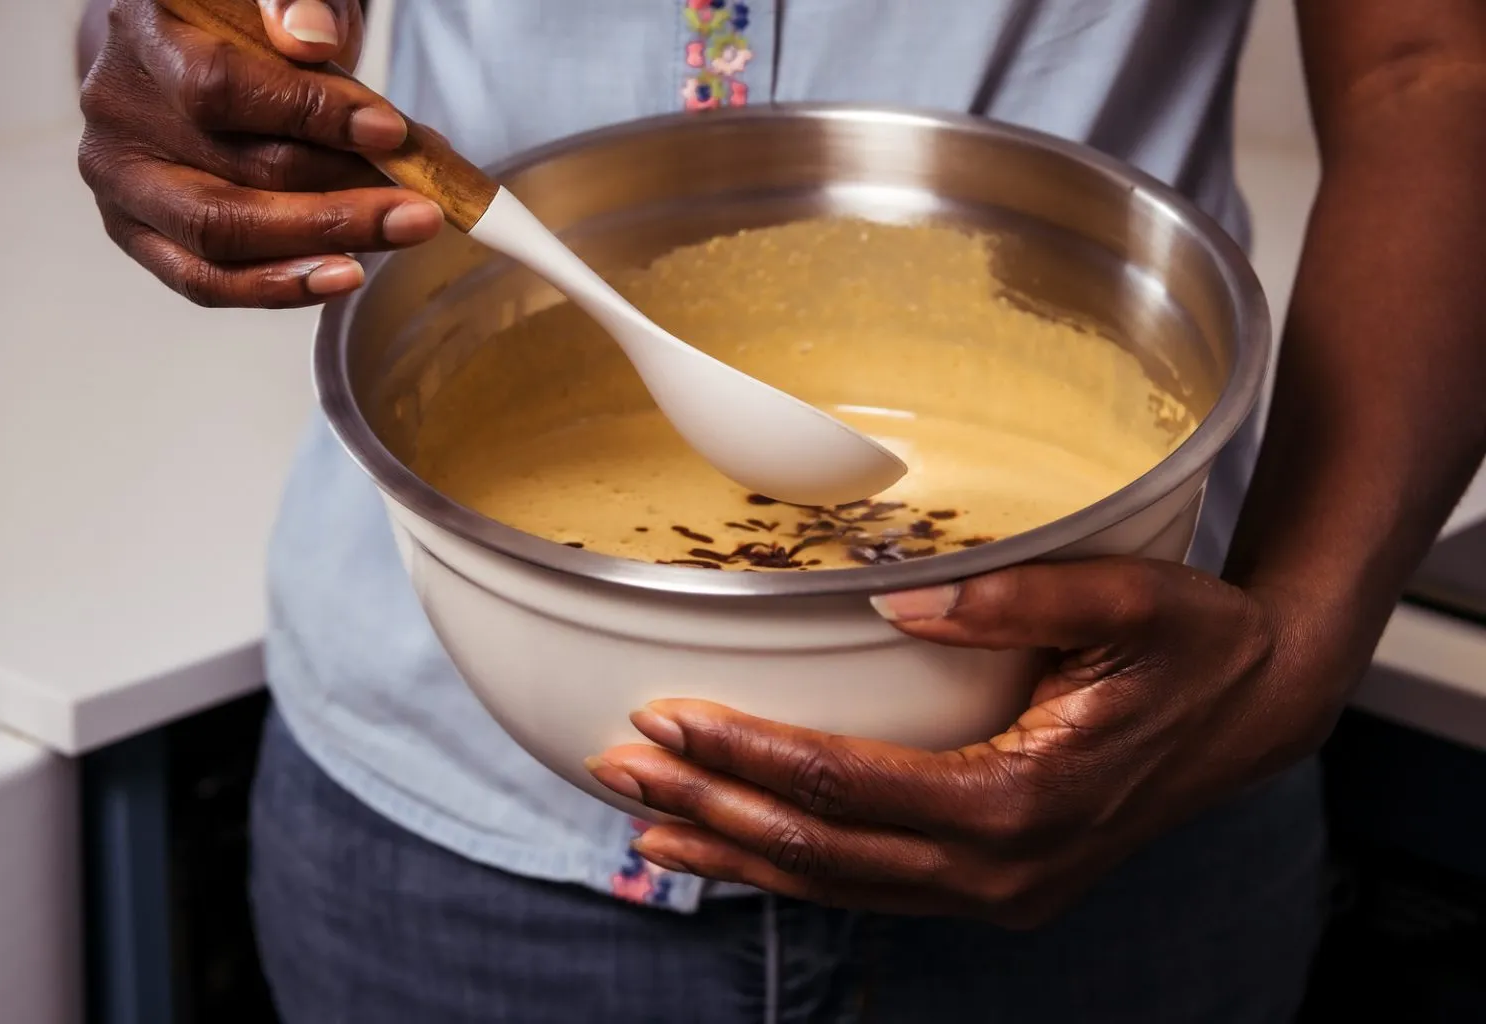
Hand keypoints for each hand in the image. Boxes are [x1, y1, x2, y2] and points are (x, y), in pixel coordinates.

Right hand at [78, 0, 441, 306]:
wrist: (199, 49)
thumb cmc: (249, 21)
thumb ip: (296, 0)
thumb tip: (312, 37)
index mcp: (143, 33)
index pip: (219, 88)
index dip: (310, 114)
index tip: (390, 133)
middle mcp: (119, 110)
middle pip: (230, 177)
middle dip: (340, 196)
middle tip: (420, 207)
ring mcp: (122, 180)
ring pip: (220, 236)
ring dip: (322, 243)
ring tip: (400, 233)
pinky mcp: (139, 233)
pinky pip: (206, 281)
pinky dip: (282, 285)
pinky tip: (345, 273)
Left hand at [588, 557, 1367, 926]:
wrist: (1255, 712)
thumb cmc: (1193, 646)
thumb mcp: (1127, 602)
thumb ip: (1016, 599)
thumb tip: (898, 595)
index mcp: (1025, 797)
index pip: (851, 783)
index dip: (751, 753)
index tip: (668, 717)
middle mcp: (1003, 869)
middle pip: (824, 848)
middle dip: (713, 809)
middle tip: (620, 770)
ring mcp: (998, 891)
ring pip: (838, 885)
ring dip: (737, 854)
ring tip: (645, 822)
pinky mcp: (993, 887)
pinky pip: (871, 888)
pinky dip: (792, 871)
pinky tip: (735, 850)